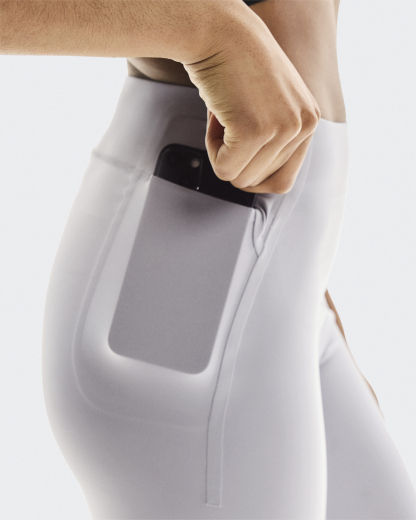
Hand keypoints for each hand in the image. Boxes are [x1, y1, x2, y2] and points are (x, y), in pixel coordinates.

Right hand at [183, 1, 319, 193]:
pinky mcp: (255, 130)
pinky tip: (216, 116)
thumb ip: (275, 139)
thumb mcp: (271, 104)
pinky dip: (211, 148)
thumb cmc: (235, 62)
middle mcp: (304, 125)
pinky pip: (224, 169)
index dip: (252, 166)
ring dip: (222, 152)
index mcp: (309, 120)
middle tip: (231, 120)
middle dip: (235, 156)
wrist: (217, 29)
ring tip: (225, 116)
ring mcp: (282, 128)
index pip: (282, 180)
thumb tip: (254, 180)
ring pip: (240, 178)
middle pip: (258, 181)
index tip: (241, 141)